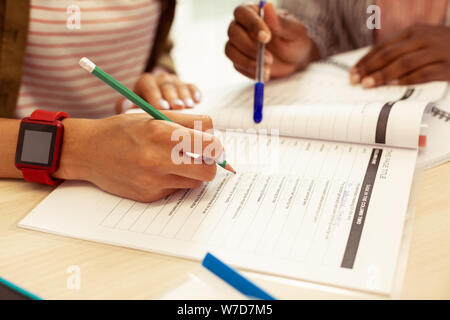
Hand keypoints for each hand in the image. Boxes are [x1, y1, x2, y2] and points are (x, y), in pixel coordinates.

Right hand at [54, 112, 222, 201]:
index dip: (216, 145)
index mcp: (162, 133)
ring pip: (194, 182)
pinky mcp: (148, 196)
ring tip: (175, 161)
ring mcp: (153, 181)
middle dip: (210, 164)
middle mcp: (158, 159)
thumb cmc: (122, 130)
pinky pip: (175, 190)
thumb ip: (187, 122)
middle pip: (208, 170)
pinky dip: (173, 180)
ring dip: (191, 172)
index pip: (210, 144)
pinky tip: (157, 171)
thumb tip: (214, 132)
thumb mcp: (153, 116)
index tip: (213, 145)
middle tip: (202, 157)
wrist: (88, 151)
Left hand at [116, 71, 201, 112]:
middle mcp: (160, 78)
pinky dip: (195, 92)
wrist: (154, 103)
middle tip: (177, 107)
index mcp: (145, 81)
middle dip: (172, 97)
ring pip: (180, 86)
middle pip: (166, 85)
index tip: (161, 108)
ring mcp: (174, 81)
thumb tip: (125, 105)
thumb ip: (124, 106)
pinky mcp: (186, 85)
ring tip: (189, 106)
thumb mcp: (130, 106)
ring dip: (185, 96)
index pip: (149, 86)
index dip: (155, 96)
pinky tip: (198, 100)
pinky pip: (192, 86)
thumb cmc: (141, 109)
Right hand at [225, 2, 319, 80]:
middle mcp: (242, 27)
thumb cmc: (295, 40)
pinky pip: (237, 66)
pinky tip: (265, 73)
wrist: (296, 58)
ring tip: (268, 68)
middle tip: (269, 58)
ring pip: (230, 51)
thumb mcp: (294, 31)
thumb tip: (268, 6)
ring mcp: (238, 45)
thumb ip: (280, 22)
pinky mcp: (239, 60)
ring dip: (247, 62)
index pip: (242, 13)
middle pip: (233, 33)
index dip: (251, 24)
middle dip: (249, 47)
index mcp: (254, 13)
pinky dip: (250, 72)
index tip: (266, 37)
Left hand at [351, 25, 449, 87]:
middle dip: (370, 68)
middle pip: (390, 54)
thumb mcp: (421, 42)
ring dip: (383, 75)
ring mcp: (436, 52)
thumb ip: (400, 51)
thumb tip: (371, 69)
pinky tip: (394, 85)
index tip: (353, 72)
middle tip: (356, 80)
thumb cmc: (443, 48)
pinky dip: (407, 79)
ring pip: (404, 63)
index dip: (366, 60)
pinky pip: (423, 73)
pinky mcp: (447, 66)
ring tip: (369, 84)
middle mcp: (424, 39)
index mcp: (414, 32)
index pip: (383, 47)